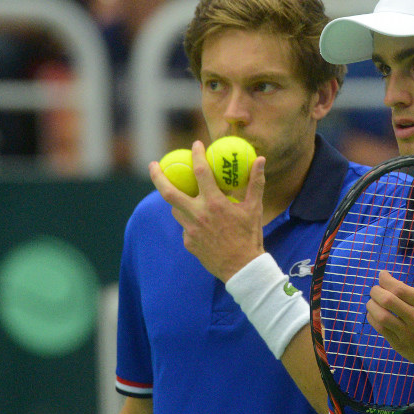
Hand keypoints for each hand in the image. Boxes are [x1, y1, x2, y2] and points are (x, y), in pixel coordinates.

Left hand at [148, 140, 266, 281]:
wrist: (242, 268)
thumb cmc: (250, 236)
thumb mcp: (255, 208)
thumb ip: (255, 182)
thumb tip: (260, 159)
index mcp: (214, 203)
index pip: (201, 172)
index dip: (197, 155)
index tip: (195, 144)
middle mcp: (198, 215)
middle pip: (169, 192)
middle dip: (158, 176)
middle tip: (153, 164)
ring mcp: (190, 230)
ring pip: (176, 210)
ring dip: (178, 201)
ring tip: (184, 195)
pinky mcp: (188, 243)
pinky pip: (185, 227)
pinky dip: (190, 220)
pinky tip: (200, 222)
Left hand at [365, 262, 413, 383]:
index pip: (398, 288)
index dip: (385, 279)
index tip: (383, 275)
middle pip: (386, 300)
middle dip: (376, 290)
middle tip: (377, 288)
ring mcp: (407, 333)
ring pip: (380, 315)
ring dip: (372, 304)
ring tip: (373, 300)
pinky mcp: (400, 345)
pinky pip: (380, 330)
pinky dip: (373, 319)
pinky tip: (375, 313)